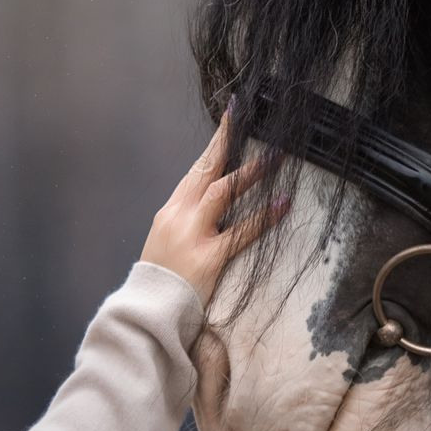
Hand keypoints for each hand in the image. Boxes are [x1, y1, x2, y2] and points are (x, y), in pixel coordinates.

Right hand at [140, 110, 285, 305]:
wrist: (148, 311)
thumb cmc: (162, 279)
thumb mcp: (167, 240)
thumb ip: (188, 219)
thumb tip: (214, 201)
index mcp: (170, 211)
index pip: (195, 170)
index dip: (214, 144)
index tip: (230, 119)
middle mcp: (179, 216)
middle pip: (206, 171)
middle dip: (227, 142)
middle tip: (247, 120)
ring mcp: (193, 235)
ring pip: (223, 192)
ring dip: (250, 173)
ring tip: (274, 158)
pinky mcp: (209, 258)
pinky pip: (242, 232)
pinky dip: (264, 217)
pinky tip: (282, 204)